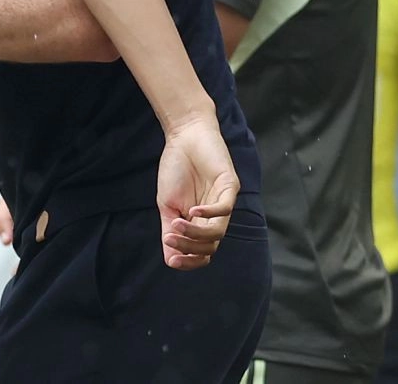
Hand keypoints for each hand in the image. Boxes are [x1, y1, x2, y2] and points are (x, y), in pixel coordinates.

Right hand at [156, 114, 239, 269]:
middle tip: (171, 238)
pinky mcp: (230, 185)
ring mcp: (225, 200)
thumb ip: (170, 229)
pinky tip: (193, 211)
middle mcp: (217, 215)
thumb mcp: (167, 204)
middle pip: (211, 245)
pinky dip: (210, 214)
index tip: (172, 259)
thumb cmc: (176, 169)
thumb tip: (171, 260)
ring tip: (177, 223)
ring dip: (196, 233)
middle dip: (190, 247)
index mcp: (202, 221)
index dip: (190, 260)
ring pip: (218, 231)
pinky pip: (225, 207)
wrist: (184, 137)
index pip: (203, 251)